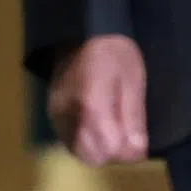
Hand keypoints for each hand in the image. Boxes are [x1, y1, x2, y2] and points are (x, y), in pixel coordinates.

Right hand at [47, 34, 147, 165]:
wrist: (81, 34)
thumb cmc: (114, 53)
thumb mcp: (133, 81)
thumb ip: (133, 117)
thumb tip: (136, 151)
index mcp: (92, 106)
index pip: (112, 150)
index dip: (130, 150)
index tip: (138, 137)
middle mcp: (68, 116)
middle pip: (93, 157)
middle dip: (114, 152)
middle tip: (126, 133)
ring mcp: (56, 118)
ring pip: (80, 153)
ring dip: (100, 148)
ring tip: (112, 127)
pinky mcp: (52, 117)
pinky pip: (70, 143)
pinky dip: (86, 142)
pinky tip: (97, 125)